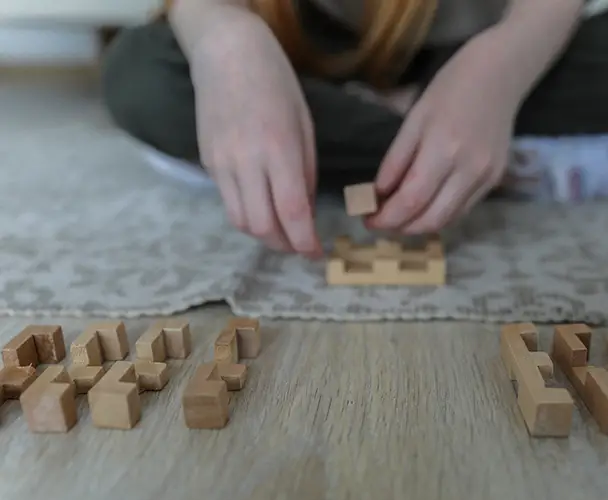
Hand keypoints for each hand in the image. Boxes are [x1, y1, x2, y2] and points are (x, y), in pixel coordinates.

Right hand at [191, 18, 320, 256]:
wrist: (227, 54)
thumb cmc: (276, 84)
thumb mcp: (305, 126)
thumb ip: (305, 172)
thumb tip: (305, 213)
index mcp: (279, 150)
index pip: (292, 212)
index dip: (305, 242)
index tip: (317, 253)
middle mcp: (246, 162)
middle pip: (262, 227)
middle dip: (285, 245)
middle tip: (301, 245)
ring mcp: (221, 164)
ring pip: (240, 221)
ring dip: (264, 235)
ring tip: (283, 232)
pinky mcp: (206, 162)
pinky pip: (228, 202)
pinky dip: (248, 215)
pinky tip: (263, 207)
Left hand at [365, 29, 521, 233]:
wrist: (499, 75)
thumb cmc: (450, 88)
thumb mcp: (414, 118)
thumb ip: (396, 160)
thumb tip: (378, 195)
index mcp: (443, 149)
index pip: (411, 200)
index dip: (386, 217)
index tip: (367, 219)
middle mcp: (469, 170)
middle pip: (431, 219)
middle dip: (400, 228)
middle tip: (380, 222)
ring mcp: (486, 178)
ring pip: (448, 220)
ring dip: (419, 226)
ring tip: (398, 217)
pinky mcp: (495, 180)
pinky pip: (463, 209)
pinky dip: (439, 215)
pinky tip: (424, 206)